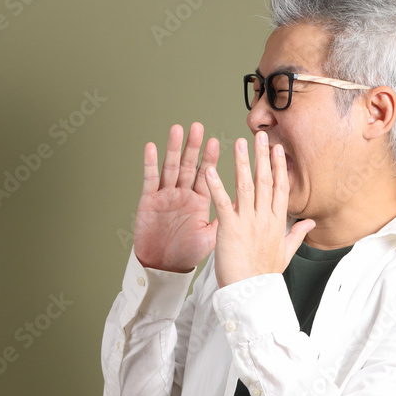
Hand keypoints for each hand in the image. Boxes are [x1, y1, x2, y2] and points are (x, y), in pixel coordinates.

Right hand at [133, 123, 219, 272]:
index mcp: (199, 200)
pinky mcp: (148, 201)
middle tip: (198, 127)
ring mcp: (165, 195)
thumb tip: (246, 204)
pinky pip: (150, 180)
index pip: (207, 175)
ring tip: (178, 130)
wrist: (163, 268)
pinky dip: (150, 163)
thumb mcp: (212, 236)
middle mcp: (183, 194)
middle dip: (193, 146)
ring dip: (174, 149)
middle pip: (189, 165)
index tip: (216, 141)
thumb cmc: (187, 253)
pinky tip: (152, 147)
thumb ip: (226, 218)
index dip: (210, 158)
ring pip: (170, 167)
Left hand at [205, 130, 314, 286]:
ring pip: (247, 186)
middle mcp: (265, 218)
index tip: (278, 150)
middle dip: (263, 157)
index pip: (281, 188)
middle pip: (266, 181)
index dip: (280, 167)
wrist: (251, 295)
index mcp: (278, 223)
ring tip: (240, 143)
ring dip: (243, 163)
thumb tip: (311, 222)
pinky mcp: (230, 229)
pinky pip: (223, 203)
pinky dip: (216, 185)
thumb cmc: (265, 276)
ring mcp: (248, 222)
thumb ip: (297, 234)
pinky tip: (210, 169)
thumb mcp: (286, 253)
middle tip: (261, 135)